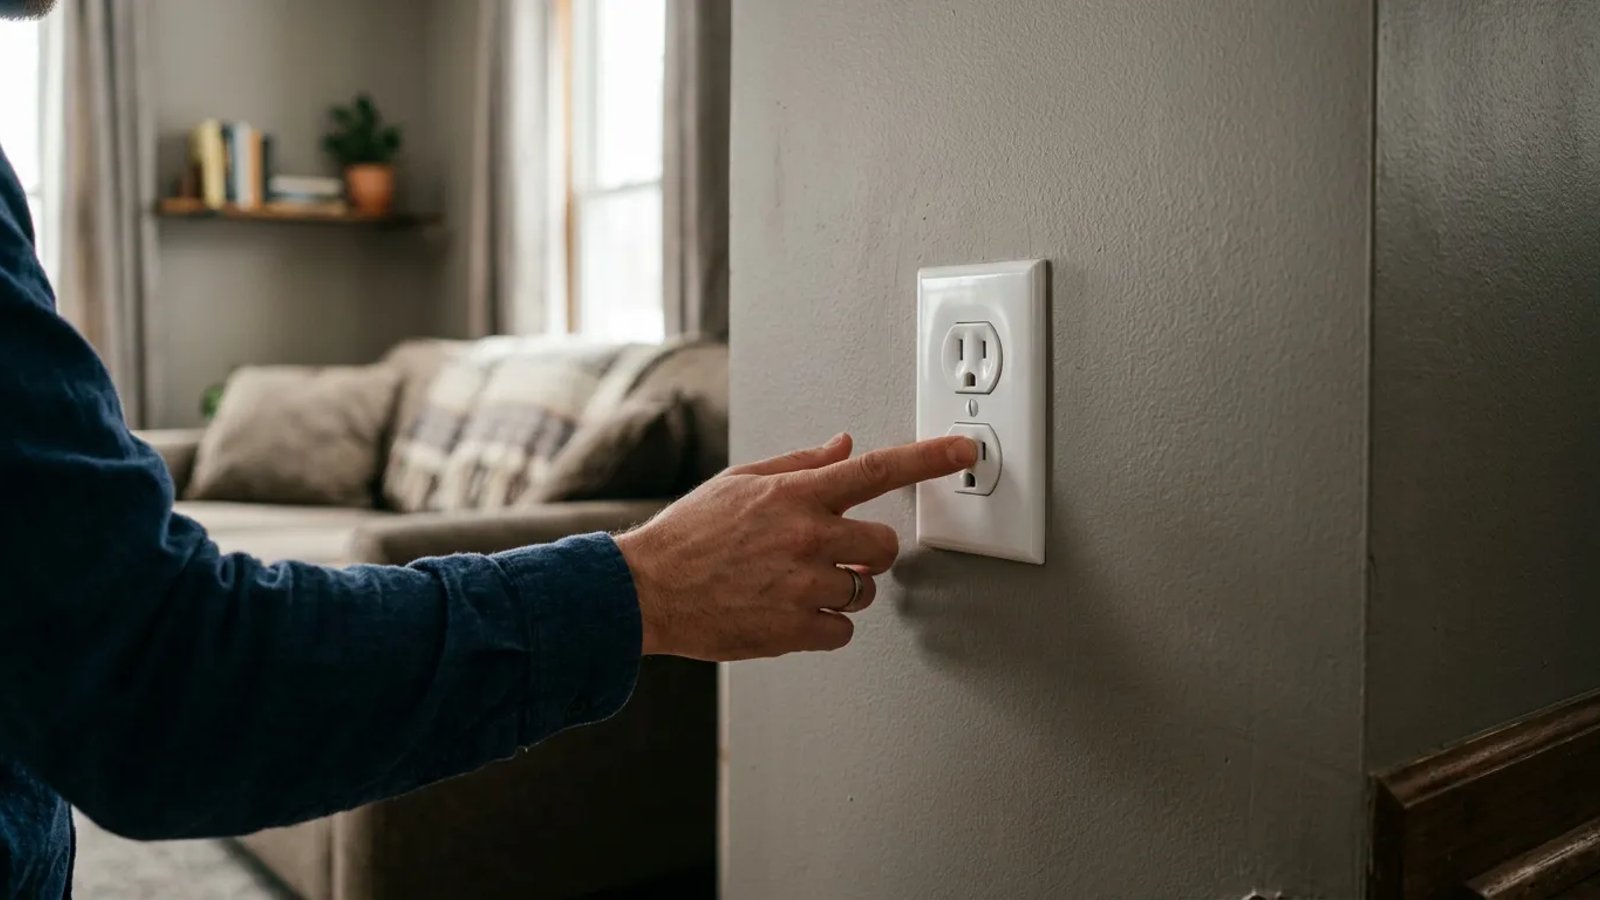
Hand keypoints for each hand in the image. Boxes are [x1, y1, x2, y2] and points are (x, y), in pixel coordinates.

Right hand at [614, 433, 977, 660]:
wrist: (647, 589)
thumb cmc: (690, 535)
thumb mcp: (741, 480)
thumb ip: (800, 465)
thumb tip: (843, 446)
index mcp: (796, 494)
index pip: (877, 469)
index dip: (929, 458)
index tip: (962, 452)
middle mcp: (807, 537)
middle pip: (885, 544)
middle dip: (868, 550)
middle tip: (832, 553)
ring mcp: (803, 586)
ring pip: (864, 591)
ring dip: (842, 590)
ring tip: (794, 584)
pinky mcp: (794, 629)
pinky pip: (842, 632)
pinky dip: (824, 627)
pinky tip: (789, 612)